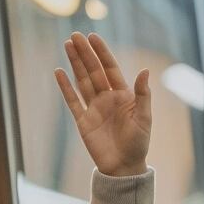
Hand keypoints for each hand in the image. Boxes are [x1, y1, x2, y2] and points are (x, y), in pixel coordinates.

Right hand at [55, 32, 150, 177]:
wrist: (124, 167)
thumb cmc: (138, 143)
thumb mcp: (144, 118)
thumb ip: (143, 94)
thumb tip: (144, 70)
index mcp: (123, 95)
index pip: (110, 68)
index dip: (101, 52)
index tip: (92, 37)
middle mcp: (107, 98)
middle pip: (93, 71)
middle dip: (84, 53)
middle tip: (75, 36)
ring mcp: (93, 108)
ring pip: (82, 81)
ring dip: (75, 64)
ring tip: (67, 45)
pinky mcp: (83, 121)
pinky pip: (72, 101)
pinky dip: (65, 87)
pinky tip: (59, 72)